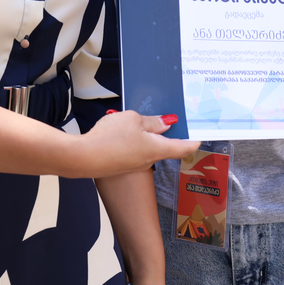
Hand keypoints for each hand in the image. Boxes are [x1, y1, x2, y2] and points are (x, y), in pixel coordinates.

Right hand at [67, 111, 198, 177]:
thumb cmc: (110, 138)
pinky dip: (134, 141)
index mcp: (157, 149)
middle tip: (171, 120)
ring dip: (148, 136)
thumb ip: (151, 121)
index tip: (200, 137)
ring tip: (141, 121)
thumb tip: (165, 123)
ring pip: (147, 148)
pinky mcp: (121, 164)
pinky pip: (133, 151)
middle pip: (165, 147)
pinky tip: (123, 131)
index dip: (193, 141)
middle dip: (167, 134)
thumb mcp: (133, 120)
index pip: (183, 147)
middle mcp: (149, 160)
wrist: (83, 158)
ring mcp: (134, 165)